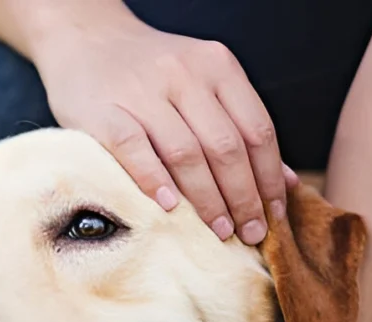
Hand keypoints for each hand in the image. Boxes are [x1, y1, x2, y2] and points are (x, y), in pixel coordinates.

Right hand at [33, 14, 288, 244]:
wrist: (86, 38)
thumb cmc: (148, 71)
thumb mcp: (202, 84)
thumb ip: (239, 126)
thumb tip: (285, 181)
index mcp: (216, 66)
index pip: (257, 130)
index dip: (269, 178)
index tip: (274, 215)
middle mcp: (184, 74)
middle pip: (225, 147)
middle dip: (242, 197)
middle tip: (249, 233)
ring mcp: (142, 92)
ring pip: (185, 153)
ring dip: (207, 199)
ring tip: (218, 230)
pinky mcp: (104, 111)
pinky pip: (134, 149)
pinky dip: (154, 180)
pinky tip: (169, 207)